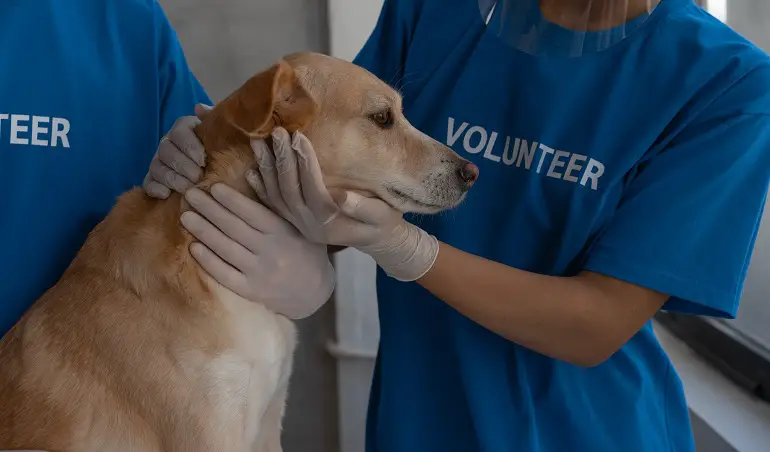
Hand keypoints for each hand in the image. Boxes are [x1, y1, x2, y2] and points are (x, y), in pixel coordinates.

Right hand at [143, 104, 211, 198]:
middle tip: (199, 177)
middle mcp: (167, 142)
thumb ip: (213, 118)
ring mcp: (158, 160)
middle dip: (183, 166)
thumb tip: (199, 108)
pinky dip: (154, 189)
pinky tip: (166, 195)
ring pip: (157, 168)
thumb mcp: (220, 131)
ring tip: (189, 188)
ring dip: (172, 179)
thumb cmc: (218, 145)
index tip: (204, 160)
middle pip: (167, 152)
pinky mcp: (153, 178)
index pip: (180, 133)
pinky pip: (147, 183)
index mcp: (183, 128)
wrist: (213, 163)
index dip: (190, 147)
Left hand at [180, 183, 334, 318]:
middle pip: (234, 228)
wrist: (313, 292)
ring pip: (226, 249)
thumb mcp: (299, 225)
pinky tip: (194, 247)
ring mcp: (259, 273)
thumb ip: (274, 203)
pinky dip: (208, 261)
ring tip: (186, 217)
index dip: (232, 200)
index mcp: (283, 233)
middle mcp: (270, 252)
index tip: (214, 187)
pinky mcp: (250, 291)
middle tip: (190, 195)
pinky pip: (224, 274)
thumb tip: (248, 175)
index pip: (253, 214)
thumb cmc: (306, 251)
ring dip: (204, 231)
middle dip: (210, 210)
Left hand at [249, 128, 438, 281]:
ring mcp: (299, 225)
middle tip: (275, 132)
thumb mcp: (381, 216)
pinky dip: (262, 187)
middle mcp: (309, 224)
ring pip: (276, 196)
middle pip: (289, 189)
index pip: (312, 187)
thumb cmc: (383, 223)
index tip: (298, 135)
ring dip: (266, 169)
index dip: (304, 161)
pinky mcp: (294, 222)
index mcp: (329, 221)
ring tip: (257, 143)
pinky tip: (252, 170)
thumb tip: (344, 196)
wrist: (376, 241)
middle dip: (282, 159)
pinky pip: (273, 205)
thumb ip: (364, 208)